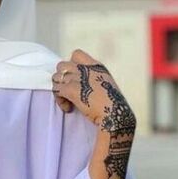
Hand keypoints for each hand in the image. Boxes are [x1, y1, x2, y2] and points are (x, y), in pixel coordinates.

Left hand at [52, 48, 136, 178]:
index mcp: (101, 70)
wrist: (120, 124)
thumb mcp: (107, 101)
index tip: (75, 86)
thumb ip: (98, 93)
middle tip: (69, 99)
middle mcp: (92, 70)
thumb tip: (87, 101)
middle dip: (62, 80)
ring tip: (68, 106)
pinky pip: (57, 88)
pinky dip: (59, 99)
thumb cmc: (116, 120)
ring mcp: (85, 78)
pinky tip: (68, 111)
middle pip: (63, 64)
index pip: (77, 54)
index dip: (71, 68)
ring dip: (58, 90)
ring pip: (57, 74)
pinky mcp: (77, 89)